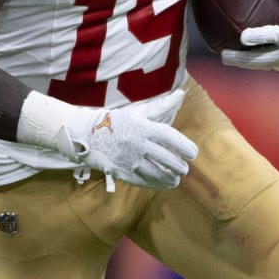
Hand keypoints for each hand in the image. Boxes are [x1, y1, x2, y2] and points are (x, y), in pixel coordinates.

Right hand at [60, 89, 198, 189]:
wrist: (85, 134)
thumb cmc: (116, 121)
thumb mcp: (137, 112)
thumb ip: (161, 106)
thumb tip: (180, 94)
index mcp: (142, 127)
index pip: (169, 137)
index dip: (184, 146)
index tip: (193, 154)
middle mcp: (137, 144)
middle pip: (166, 159)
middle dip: (179, 166)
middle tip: (184, 168)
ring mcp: (128, 159)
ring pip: (157, 173)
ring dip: (170, 178)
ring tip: (176, 178)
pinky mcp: (121, 172)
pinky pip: (144, 181)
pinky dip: (157, 184)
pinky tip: (165, 184)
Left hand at [220, 0, 278, 73]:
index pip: (275, 37)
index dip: (259, 37)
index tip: (242, 36)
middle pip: (263, 58)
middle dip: (242, 58)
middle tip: (224, 54)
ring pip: (263, 64)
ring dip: (244, 62)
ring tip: (224, 56)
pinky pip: (268, 64)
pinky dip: (253, 61)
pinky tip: (237, 56)